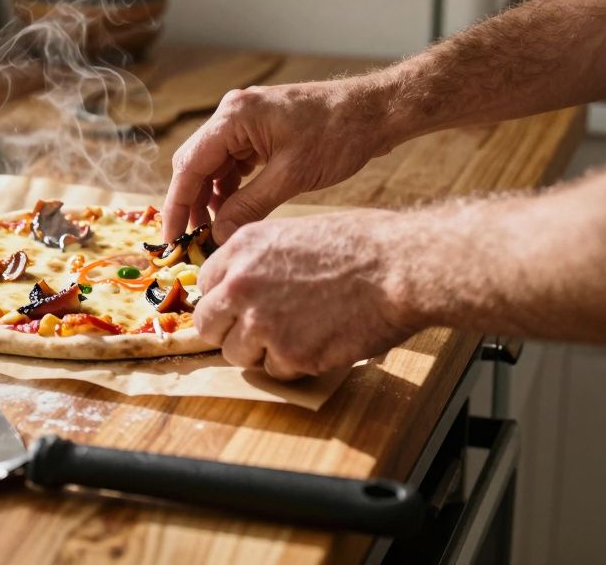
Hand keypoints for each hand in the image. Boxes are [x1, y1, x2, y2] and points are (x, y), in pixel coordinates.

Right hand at [162, 78, 395, 244]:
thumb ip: (249, 206)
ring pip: (213, 165)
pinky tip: (234, 210)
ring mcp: (246, 120)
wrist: (375, 112)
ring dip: (211, 197)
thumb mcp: (292, 176)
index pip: (190, 165)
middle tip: (190, 240)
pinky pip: (233, 162)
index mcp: (234, 117)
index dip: (177, 205)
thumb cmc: (339, 135)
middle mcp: (233, 113)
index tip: (171, 237)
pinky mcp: (260, 130)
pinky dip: (230, 187)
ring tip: (213, 231)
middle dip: (191, 203)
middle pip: (196, 163)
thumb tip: (217, 236)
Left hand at [193, 209, 425, 379]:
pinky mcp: (289, 353)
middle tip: (258, 333)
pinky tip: (321, 342)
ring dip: (261, 352)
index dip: (225, 300)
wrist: (399, 267)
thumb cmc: (360, 245)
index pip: (206, 285)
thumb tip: (244, 287)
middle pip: (209, 324)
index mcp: (242, 247)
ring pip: (237, 354)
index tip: (240, 308)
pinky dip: (295, 365)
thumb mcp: (294, 234)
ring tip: (297, 335)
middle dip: (230, 331)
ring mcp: (262, 321)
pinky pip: (276, 371)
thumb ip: (260, 260)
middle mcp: (242, 284)